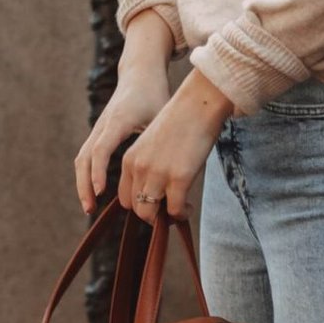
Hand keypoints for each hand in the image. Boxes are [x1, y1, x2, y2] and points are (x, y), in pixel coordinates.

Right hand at [75, 59, 173, 212]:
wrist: (140, 73)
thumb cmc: (154, 94)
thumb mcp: (161, 115)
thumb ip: (161, 143)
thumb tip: (174, 176)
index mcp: (118, 120)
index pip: (102, 149)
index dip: (99, 171)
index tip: (100, 191)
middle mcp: (103, 125)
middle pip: (84, 157)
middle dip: (84, 184)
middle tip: (90, 208)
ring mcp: (98, 128)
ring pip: (82, 158)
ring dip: (82, 183)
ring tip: (89, 206)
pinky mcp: (99, 132)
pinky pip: (87, 156)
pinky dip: (87, 174)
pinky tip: (94, 192)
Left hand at [118, 71, 232, 222]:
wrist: (198, 104)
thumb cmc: (182, 121)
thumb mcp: (154, 144)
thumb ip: (150, 166)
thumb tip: (159, 192)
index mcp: (130, 159)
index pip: (125, 197)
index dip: (141, 204)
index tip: (157, 203)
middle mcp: (139, 168)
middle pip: (136, 208)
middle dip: (153, 215)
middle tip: (170, 211)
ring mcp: (158, 174)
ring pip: (150, 214)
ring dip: (165, 218)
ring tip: (180, 210)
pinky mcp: (179, 178)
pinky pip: (175, 210)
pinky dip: (182, 213)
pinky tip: (189, 206)